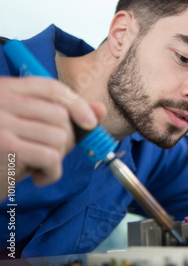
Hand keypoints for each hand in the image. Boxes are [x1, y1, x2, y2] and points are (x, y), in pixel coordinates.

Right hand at [0, 77, 104, 199]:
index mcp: (5, 89)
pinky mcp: (5, 146)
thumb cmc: (3, 155)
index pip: (50, 87)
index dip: (76, 103)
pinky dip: (52, 173)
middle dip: (67, 139)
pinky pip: (51, 157)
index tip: (90, 121)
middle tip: (52, 154)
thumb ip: (62, 115)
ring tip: (42, 166)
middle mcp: (1, 101)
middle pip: (59, 114)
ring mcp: (1, 122)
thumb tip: (100, 110)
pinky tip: (38, 178)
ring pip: (59, 136)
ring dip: (58, 158)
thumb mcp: (30, 128)